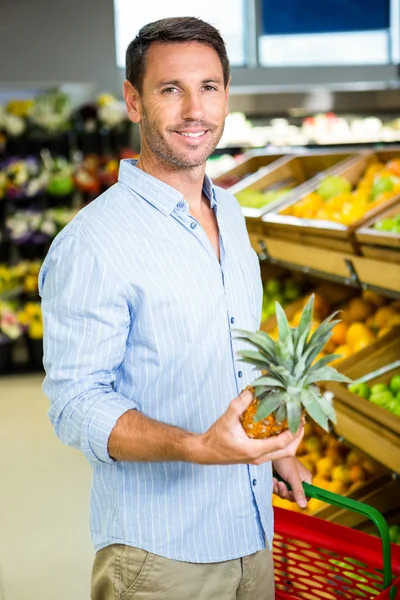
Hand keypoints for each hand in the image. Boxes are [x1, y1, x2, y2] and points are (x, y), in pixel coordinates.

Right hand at [189, 390, 303, 465]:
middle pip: (288, 452)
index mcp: (254, 450)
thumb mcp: (226, 420)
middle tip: (303, 421)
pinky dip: (283, 441)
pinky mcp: (256, 457)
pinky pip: (276, 452)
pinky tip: (282, 428)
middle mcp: (259, 457)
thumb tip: (250, 392)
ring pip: (283, 454)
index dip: (294, 432)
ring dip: (292, 440)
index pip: (281, 443)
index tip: (300, 419)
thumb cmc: (216, 438)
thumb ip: (238, 406)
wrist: (206, 452)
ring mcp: (258, 459)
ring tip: (296, 424)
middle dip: (298, 437)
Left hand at [272, 457, 311, 508]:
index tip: (292, 493)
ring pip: (284, 495)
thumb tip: (304, 506)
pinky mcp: (278, 481)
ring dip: (279, 489)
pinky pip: (277, 491)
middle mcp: (297, 481)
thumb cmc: (284, 461)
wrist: (270, 452)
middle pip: (294, 497)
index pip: (307, 495)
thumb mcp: (293, 477)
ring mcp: (287, 482)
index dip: (300, 497)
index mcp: (305, 479)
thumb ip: (298, 491)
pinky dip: (273, 486)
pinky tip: (272, 479)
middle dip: (286, 492)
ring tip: (275, 480)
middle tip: (281, 484)